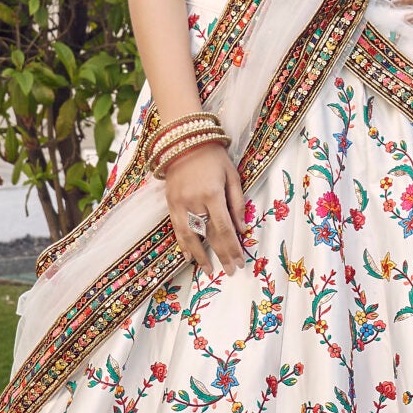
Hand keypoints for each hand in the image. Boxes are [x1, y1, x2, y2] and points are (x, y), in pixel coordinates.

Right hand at [163, 141, 249, 277]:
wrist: (184, 141)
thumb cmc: (213, 157)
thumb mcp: (232, 175)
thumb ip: (238, 203)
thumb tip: (242, 228)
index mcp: (212, 194)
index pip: (224, 229)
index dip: (232, 248)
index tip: (240, 262)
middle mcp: (194, 202)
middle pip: (209, 236)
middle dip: (221, 255)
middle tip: (230, 271)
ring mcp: (179, 204)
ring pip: (190, 236)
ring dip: (200, 256)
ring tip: (209, 270)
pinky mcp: (170, 203)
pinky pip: (177, 229)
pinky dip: (183, 244)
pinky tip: (188, 256)